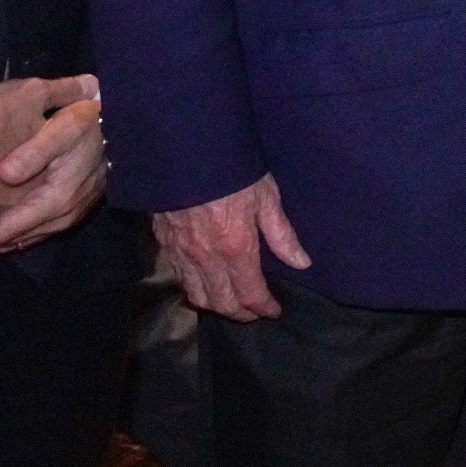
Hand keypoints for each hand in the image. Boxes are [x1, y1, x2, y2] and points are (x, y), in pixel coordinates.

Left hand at [0, 78, 107, 251]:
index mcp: (56, 201)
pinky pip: (32, 231)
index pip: (4, 231)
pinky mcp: (71, 211)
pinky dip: (8, 227)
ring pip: (20, 239)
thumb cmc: (91, 123)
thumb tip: (3, 175)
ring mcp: (69, 216)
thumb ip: (34, 150)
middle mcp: (63, 217)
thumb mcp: (65, 126)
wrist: (124, 126)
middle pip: (9, 241)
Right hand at [155, 173, 311, 322]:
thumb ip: (282, 235)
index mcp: (236, 249)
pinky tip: (204, 282)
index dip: (264, 308)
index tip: (274, 311)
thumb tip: (301, 263)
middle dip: (240, 314)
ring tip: (230, 302)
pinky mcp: (164, 244)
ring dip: (215, 305)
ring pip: (196, 296)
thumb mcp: (266, 197)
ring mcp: (181, 254)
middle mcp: (206, 259)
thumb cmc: (233, 171)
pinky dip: (193, 288)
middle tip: (254, 312)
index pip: (250, 294)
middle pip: (221, 303)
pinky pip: (179, 278)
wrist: (186, 152)